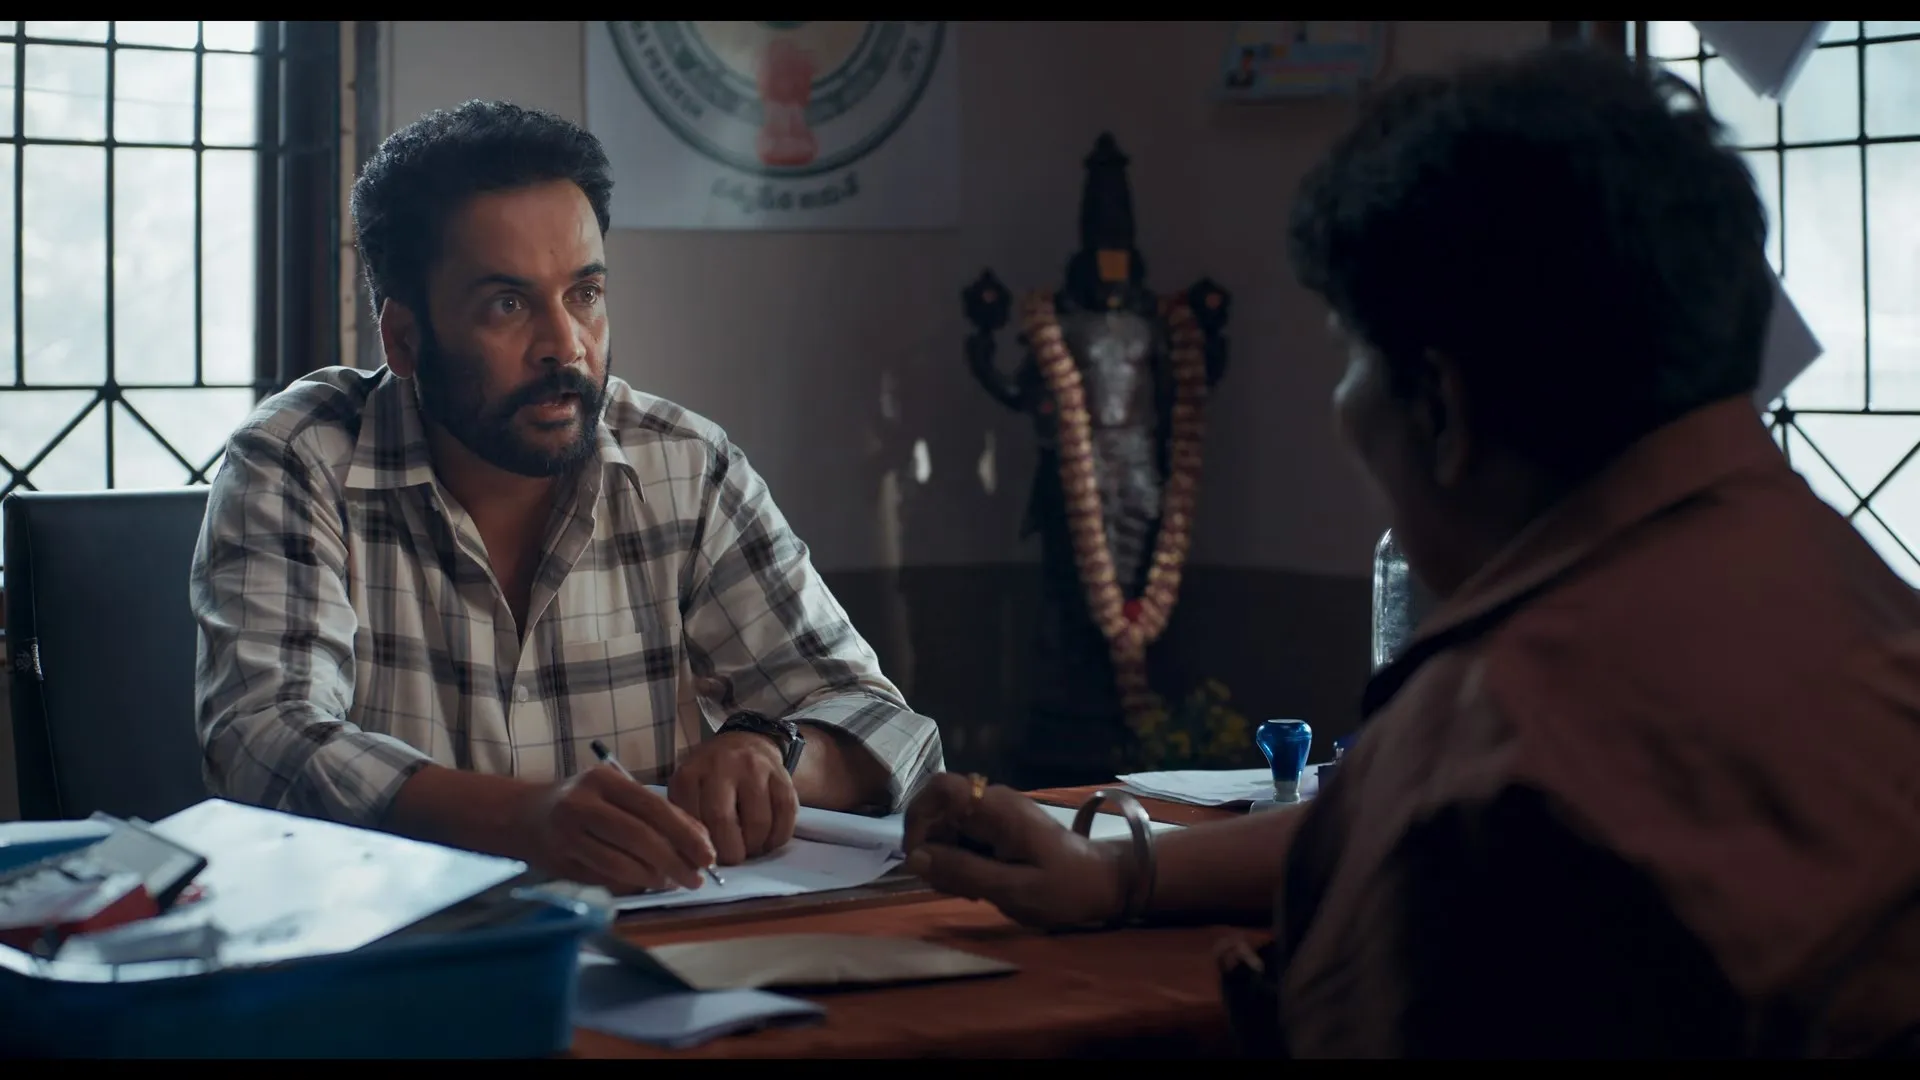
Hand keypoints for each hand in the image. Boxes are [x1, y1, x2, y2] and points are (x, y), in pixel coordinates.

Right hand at [513, 767, 716, 893]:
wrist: (524, 816)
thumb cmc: (583, 802)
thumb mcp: (616, 793)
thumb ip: (656, 812)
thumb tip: (699, 840)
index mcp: (603, 781)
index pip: (653, 807)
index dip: (685, 833)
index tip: (708, 854)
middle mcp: (582, 804)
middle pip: (639, 837)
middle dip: (674, 862)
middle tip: (696, 879)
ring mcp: (568, 835)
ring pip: (621, 863)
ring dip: (653, 878)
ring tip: (672, 882)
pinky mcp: (561, 863)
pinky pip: (605, 878)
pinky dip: (631, 884)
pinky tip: (646, 884)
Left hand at [668, 730, 798, 864]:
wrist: (744, 743)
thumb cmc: (710, 778)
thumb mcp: (687, 792)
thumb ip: (688, 820)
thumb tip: (697, 857)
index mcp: (690, 774)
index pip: (691, 820)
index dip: (701, 847)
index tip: (707, 857)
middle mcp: (721, 766)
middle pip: (722, 819)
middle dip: (730, 851)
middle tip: (733, 858)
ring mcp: (754, 768)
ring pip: (759, 822)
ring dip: (755, 846)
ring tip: (750, 848)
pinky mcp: (781, 775)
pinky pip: (785, 815)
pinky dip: (778, 837)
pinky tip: (768, 840)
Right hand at [901, 773, 1130, 929]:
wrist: (1104, 884)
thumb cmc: (1065, 888)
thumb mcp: (1014, 889)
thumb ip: (964, 872)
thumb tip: (915, 858)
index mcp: (997, 809)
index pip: (940, 789)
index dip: (919, 818)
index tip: (922, 859)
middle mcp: (993, 802)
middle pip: (937, 810)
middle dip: (932, 848)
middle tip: (953, 885)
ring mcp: (996, 813)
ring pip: (946, 825)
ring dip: (946, 858)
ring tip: (972, 889)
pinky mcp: (998, 827)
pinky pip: (962, 836)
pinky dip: (960, 860)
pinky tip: (980, 884)